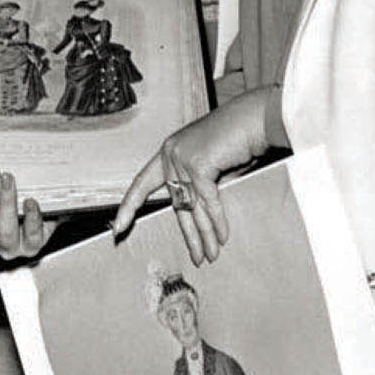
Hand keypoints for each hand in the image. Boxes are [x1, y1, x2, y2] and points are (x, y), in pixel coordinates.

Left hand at [113, 87, 273, 262]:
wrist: (257, 117)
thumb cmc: (239, 138)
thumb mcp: (213, 165)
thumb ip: (199, 185)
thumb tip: (199, 214)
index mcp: (168, 152)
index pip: (142, 183)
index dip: (129, 206)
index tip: (117, 227)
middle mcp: (170, 154)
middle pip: (176, 203)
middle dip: (188, 234)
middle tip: (195, 257)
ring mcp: (181, 158)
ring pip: (193, 206)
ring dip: (205, 234)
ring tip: (211, 255)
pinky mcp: (197, 164)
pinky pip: (207, 201)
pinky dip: (217, 221)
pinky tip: (221, 238)